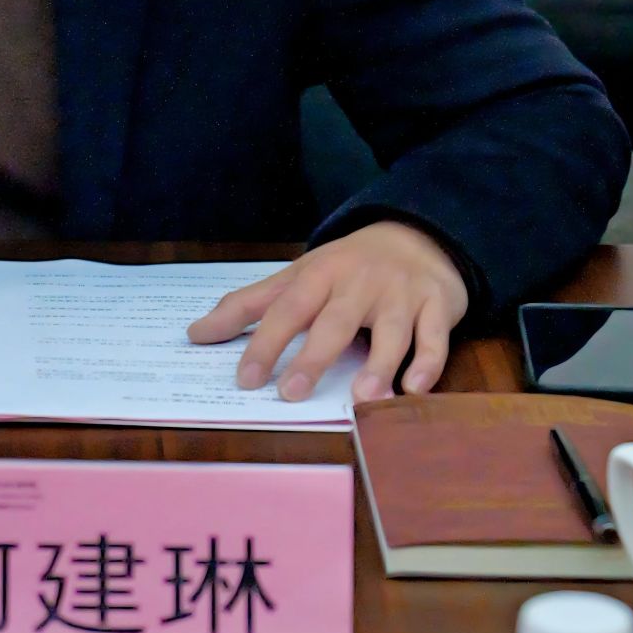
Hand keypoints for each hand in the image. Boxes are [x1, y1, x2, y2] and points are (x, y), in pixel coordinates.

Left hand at [188, 220, 468, 402]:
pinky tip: (413, 388)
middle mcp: (360, 282)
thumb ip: (248, 306)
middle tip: (291, 394)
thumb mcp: (297, 277)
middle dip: (313, 356)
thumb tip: (194, 334)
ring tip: (363, 398)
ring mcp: (401, 293)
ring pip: (391, 329)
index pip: (287, 308)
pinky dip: (428, 361)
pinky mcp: (437, 304)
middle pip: (335, 321)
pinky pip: (435, 335)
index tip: (245, 378)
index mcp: (320, 274)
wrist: (416, 234)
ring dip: (379, 363)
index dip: (265, 342)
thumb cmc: (346, 267)